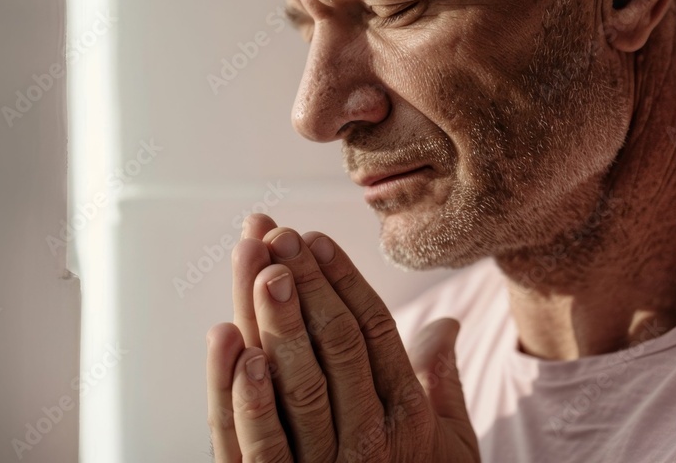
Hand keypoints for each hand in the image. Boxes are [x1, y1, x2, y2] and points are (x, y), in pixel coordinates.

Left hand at [206, 214, 478, 461]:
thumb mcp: (448, 446)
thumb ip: (441, 383)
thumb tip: (448, 322)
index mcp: (409, 419)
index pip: (377, 334)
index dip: (344, 282)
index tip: (315, 239)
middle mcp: (370, 442)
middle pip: (336, 348)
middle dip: (306, 285)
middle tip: (277, 234)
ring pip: (296, 384)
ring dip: (274, 321)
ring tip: (255, 264)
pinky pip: (257, 443)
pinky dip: (240, 391)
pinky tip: (228, 340)